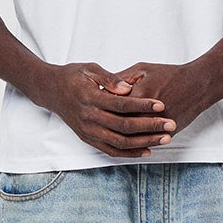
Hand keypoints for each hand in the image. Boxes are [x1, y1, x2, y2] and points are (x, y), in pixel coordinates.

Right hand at [33, 63, 176, 157]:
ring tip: (165, 138)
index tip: (161, 105)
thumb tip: (127, 88)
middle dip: (150, 126)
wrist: (51, 91)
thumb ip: (110, 78)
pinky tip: (147, 150)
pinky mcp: (88, 139)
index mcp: (90, 98)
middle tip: (171, 124)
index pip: (121, 104)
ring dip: (144, 142)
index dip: (143, 106)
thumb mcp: (90, 69)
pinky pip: (111, 150)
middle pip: (124, 126)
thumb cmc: (73, 76)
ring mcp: (88, 131)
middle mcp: (89, 118)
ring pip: (120, 142)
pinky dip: (130, 153)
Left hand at [109, 60, 222, 136]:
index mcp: (138, 95)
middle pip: (119, 123)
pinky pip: (146, 142)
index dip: (101, 105)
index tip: (94, 105)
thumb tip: (103, 87)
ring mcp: (157, 126)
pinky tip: (127, 140)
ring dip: (120, 135)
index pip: (111, 105)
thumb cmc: (170, 74)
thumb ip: (121, 79)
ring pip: (132, 137)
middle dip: (108, 122)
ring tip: (110, 131)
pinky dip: (136, 142)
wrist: (198, 85)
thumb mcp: (142, 69)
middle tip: (99, 119)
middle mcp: (146, 113)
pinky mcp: (166, 133)